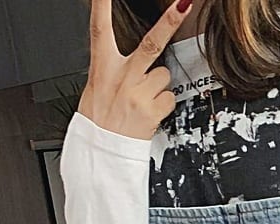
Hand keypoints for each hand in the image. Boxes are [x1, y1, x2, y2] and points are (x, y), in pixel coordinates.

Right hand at [78, 0, 192, 139]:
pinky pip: (169, 98)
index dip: (102, 5)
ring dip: (158, 86)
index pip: (100, 28)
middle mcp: (122, 76)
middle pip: (150, 43)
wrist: (102, 152)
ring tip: (144, 100)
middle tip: (183, 4)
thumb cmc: (99, 121)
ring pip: (163, 75)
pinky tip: (150, 112)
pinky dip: (163, 104)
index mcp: (103, 67)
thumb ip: (114, 69)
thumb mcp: (96, 88)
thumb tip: (134, 63)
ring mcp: (138, 93)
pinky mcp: (151, 110)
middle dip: (169, 21)